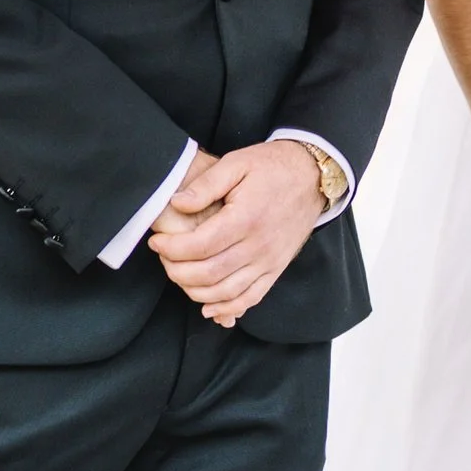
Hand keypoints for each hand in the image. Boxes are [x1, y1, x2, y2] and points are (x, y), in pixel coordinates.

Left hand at [146, 142, 323, 327]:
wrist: (313, 176)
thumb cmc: (272, 166)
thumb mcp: (237, 162)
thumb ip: (206, 184)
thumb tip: (177, 204)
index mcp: (246, 218)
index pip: (199, 246)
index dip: (171, 248)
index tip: (156, 241)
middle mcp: (259, 245)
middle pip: (208, 274)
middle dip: (177, 271)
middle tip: (164, 257)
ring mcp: (270, 261)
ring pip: (226, 292)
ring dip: (195, 291)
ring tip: (180, 275)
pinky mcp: (276, 269)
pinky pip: (250, 299)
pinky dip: (227, 308)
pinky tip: (208, 306)